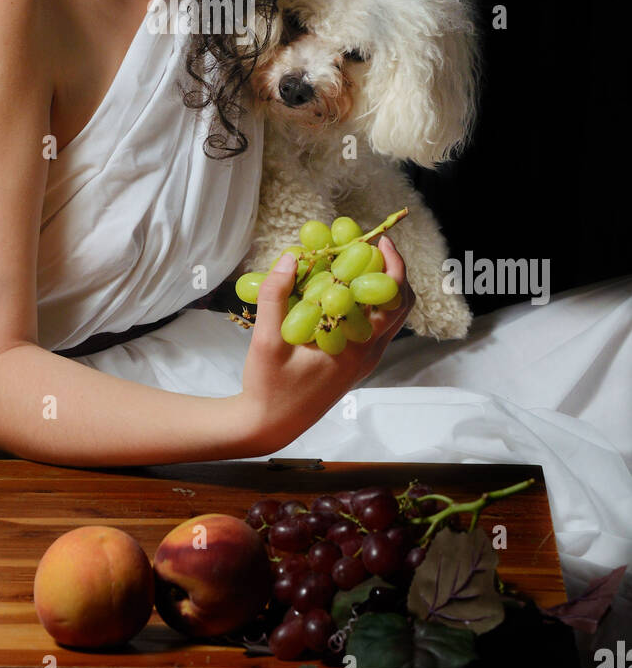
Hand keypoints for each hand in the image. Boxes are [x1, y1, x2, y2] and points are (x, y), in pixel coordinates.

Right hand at [239, 236, 414, 454]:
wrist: (269, 426)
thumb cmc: (268, 387)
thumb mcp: (265, 341)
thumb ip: (275, 296)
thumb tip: (291, 258)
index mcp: (356, 348)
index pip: (394, 300)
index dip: (393, 265)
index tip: (379, 240)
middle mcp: (368, 354)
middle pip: (400, 305)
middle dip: (390, 270)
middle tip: (367, 247)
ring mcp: (363, 360)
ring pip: (388, 317)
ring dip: (378, 287)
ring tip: (352, 265)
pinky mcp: (353, 364)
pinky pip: (372, 327)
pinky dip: (365, 304)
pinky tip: (336, 292)